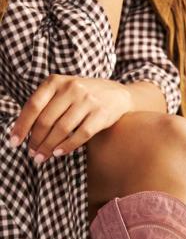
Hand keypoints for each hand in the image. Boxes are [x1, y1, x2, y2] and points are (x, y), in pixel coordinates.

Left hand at [8, 75, 132, 162]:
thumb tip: (25, 130)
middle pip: (46, 120)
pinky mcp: (101, 114)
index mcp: (56, 81)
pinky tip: (59, 153)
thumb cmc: (84, 96)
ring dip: (49, 146)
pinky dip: (68, 146)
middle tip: (31, 153)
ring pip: (62, 129)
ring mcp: (87, 101)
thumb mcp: (63, 91)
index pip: (33, 105)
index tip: (14, 142)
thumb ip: (46, 104)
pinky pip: (81, 134)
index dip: (22, 125)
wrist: (118, 94)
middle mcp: (71, 88)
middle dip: (36, 140)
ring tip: (42, 157)